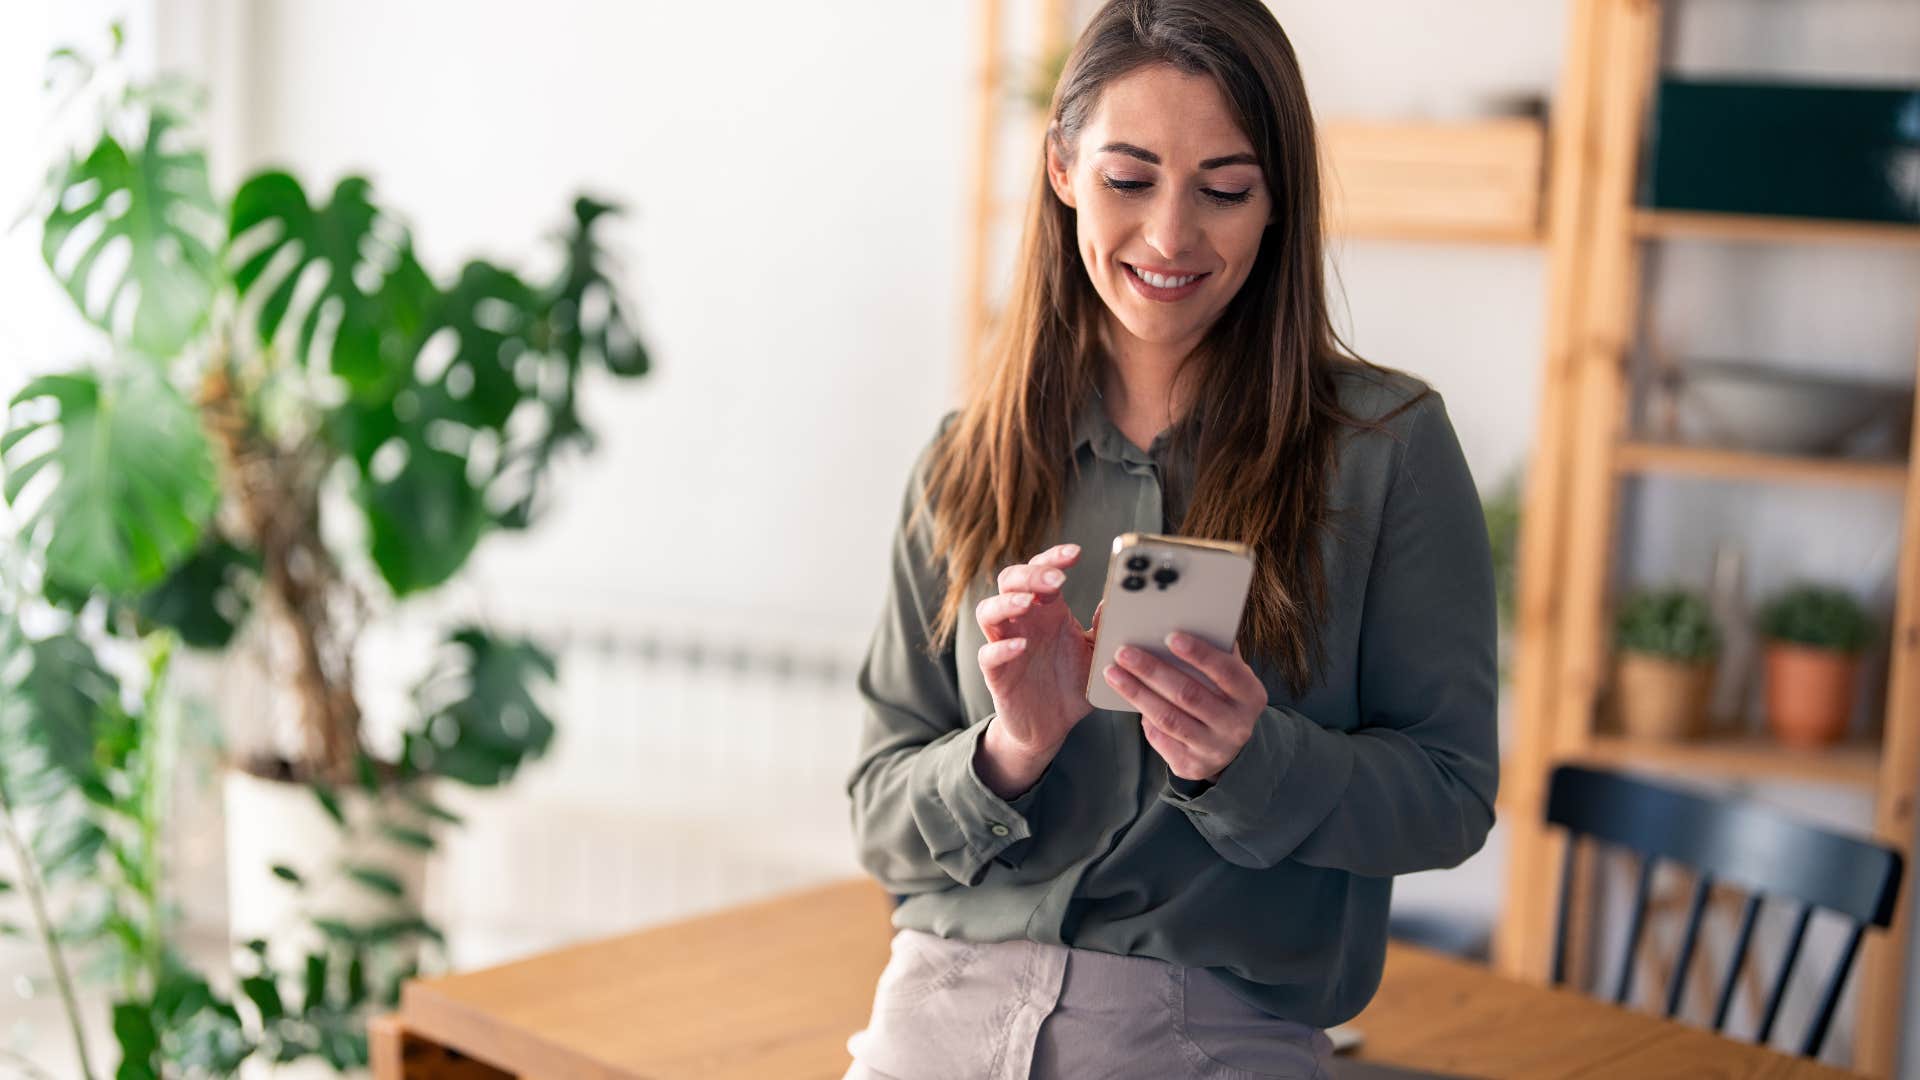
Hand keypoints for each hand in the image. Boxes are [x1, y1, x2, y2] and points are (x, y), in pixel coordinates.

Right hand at [975, 543, 1101, 761]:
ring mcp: (1005, 645)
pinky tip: (1021, 646)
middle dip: (1030, 575)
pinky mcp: (996, 674)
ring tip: (1027, 603)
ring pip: (988, 611)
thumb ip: (1104, 627)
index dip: (1054, 558)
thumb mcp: (1096, 653)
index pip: (1042, 570)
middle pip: (1010, 581)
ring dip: (1006, 602)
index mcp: (1048, 610)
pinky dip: (1001, 648)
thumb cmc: (1072, 683)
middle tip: (1057, 581)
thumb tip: (1115, 601)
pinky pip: (988, 655)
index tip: (1075, 554)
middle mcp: (1023, 622)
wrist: (1052, 726)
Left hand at [1102, 632, 1264, 782]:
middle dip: (1153, 671)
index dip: (1199, 654)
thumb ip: (1216, 652)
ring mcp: (1215, 749)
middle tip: (1124, 652)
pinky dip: (1143, 720)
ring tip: (1113, 673)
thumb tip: (1186, 614)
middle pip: (1189, 695)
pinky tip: (1126, 701)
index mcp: (1250, 695)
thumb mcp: (1231, 677)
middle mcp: (1237, 725)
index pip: (1226, 671)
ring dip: (1137, 693)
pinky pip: (1162, 739)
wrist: (1229, 747)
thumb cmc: (1223, 697)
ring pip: (1169, 718)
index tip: (1170, 636)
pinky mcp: (1192, 766)